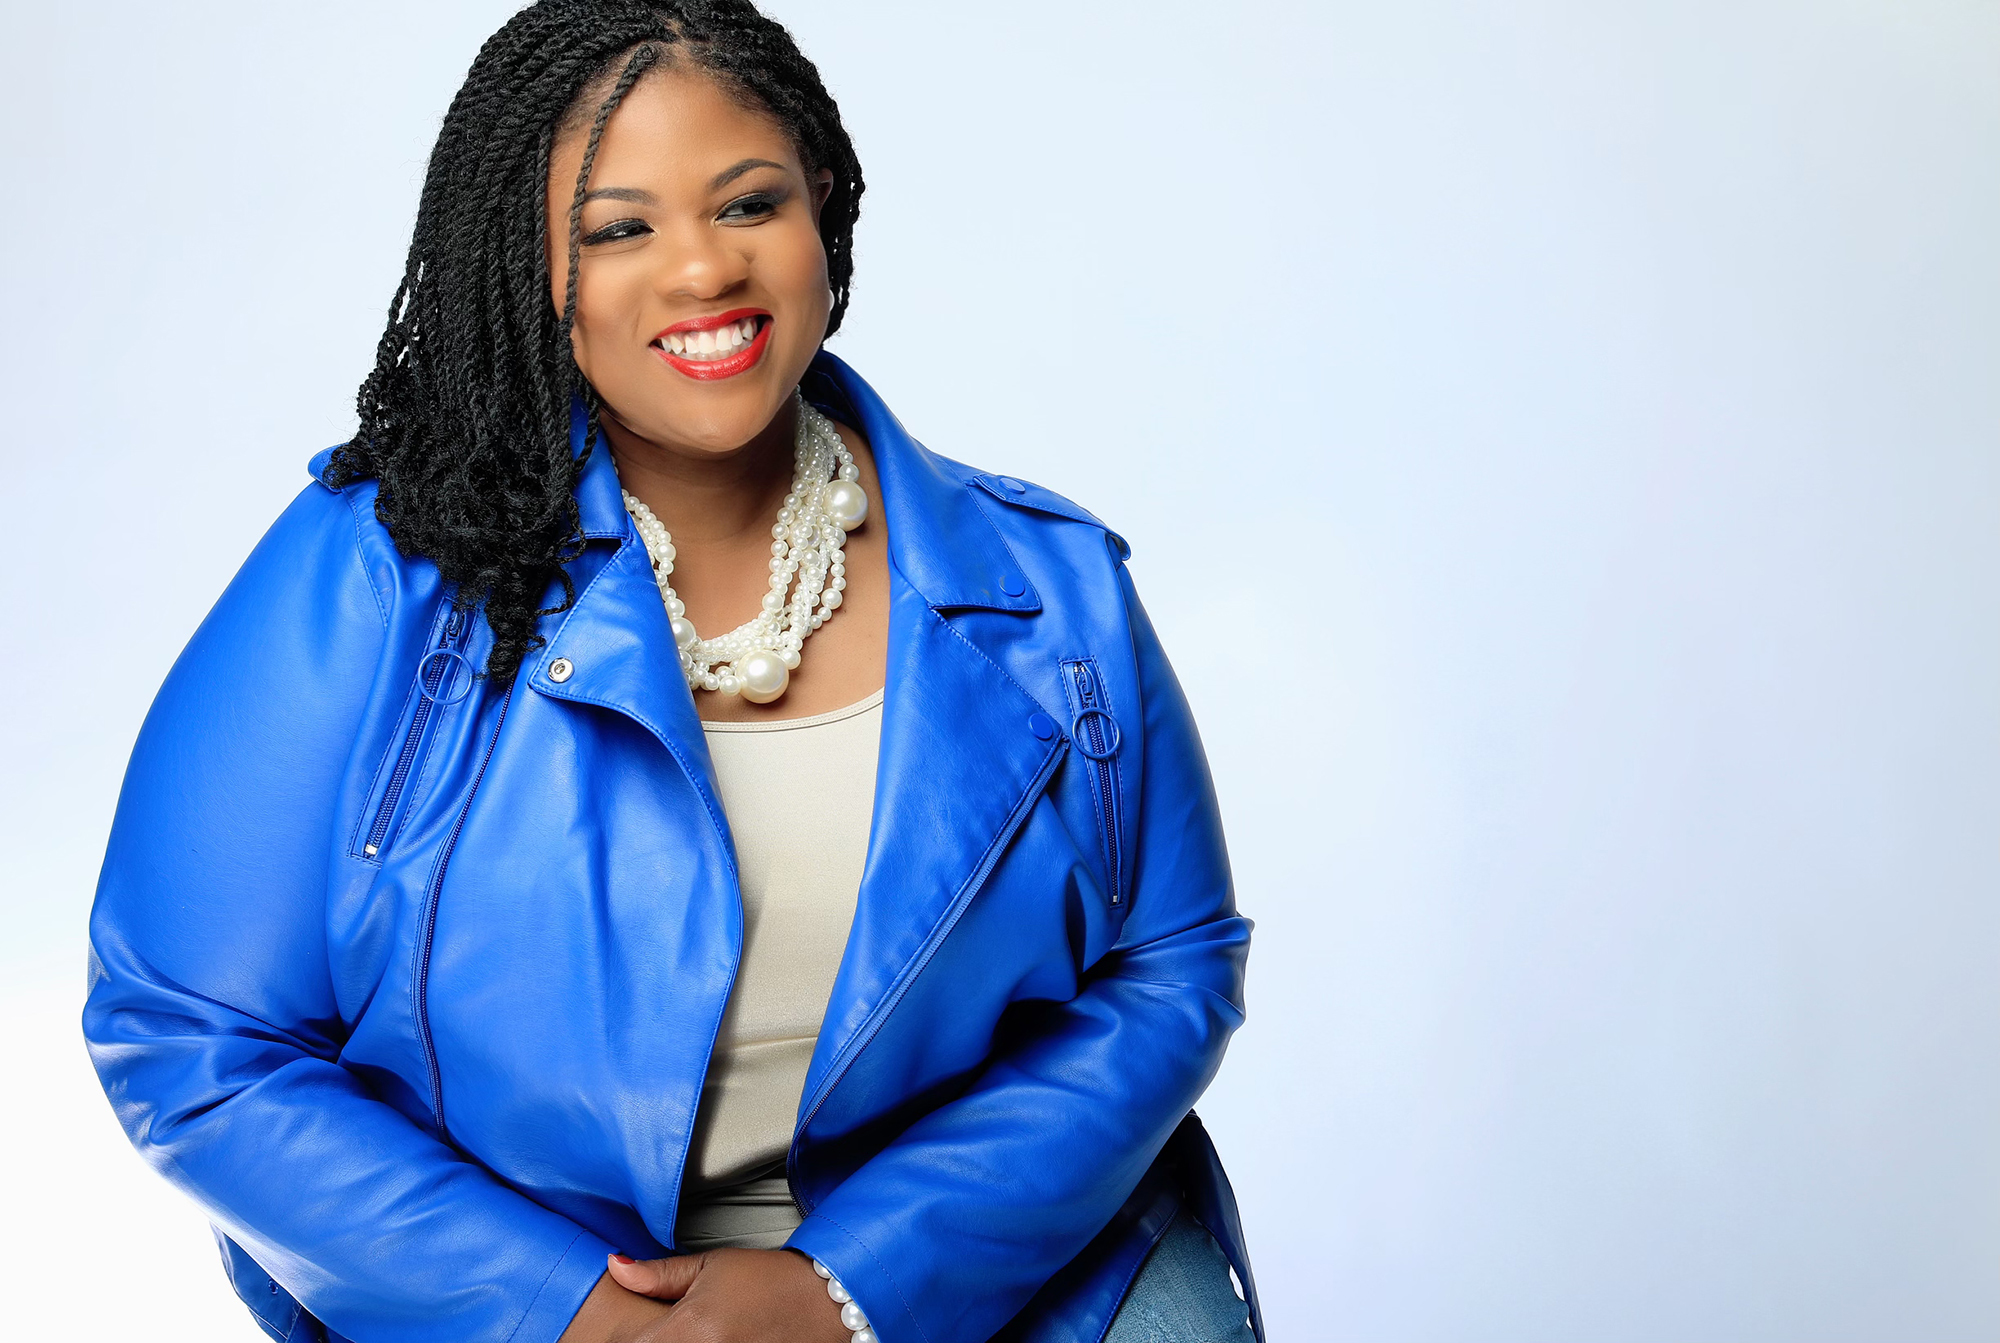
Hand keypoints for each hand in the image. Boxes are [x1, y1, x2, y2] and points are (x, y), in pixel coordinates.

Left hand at [562, 1247, 851, 1342]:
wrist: (830, 1303)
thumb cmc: (775, 1282)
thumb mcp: (713, 1266)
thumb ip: (659, 1274)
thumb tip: (615, 1266)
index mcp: (689, 1331)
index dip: (628, 1338)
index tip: (639, 1330)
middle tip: (675, 1330)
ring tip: (697, 1336)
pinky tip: (714, 1342)